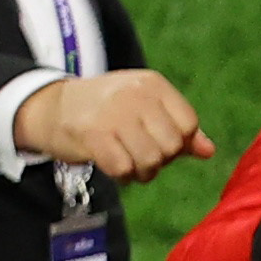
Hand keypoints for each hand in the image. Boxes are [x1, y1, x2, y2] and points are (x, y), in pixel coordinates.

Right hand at [14, 69, 212, 184]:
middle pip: (171, 146)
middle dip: (159, 160)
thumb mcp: (146, 111)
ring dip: (141, 171)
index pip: (188, 124)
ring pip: (151, 160)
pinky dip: (122, 176)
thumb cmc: (108, 112)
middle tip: (138, 153)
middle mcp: (134, 94)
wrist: (51, 107)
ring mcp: (113, 112)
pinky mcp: (93, 133)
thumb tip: (209, 151)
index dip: (177, 143)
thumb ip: (180, 130)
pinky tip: (112, 166)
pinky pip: (124, 169)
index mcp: (153, 84)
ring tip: (127, 160)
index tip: (155, 139)